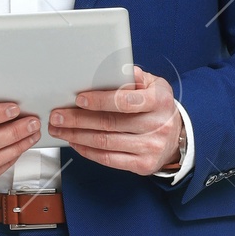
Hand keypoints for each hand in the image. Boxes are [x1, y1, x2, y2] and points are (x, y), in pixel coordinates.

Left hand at [49, 67, 181, 174]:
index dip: (100, 101)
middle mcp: (156, 126)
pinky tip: (75, 142)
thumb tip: (117, 70)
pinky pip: (109, 159)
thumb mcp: (154, 85)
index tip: (79, 99)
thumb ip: (135, 77)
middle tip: (57, 115)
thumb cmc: (158, 108)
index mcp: (159, 102)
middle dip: (78, 119)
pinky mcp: (142, 165)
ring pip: (105, 142)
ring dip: (77, 135)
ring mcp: (150, 148)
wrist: (177, 137)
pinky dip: (88, 151)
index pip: (125, 102)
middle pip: (109, 123)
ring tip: (60, 128)